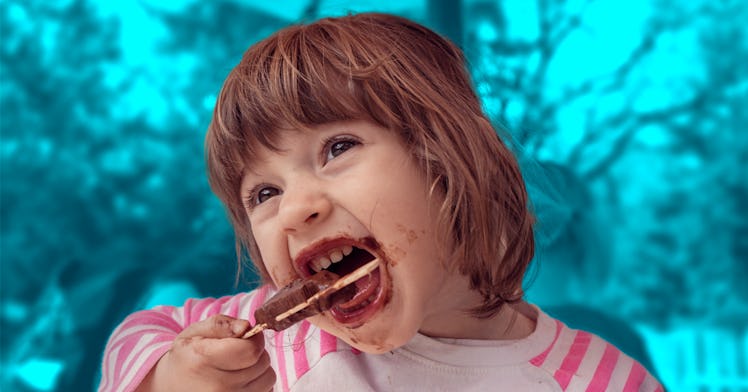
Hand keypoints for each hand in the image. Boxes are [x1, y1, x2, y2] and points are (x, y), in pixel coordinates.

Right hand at [136, 314, 274, 390]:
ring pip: (269, 377)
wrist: (173, 387)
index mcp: (204, 360)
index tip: (245, 336)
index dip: (253, 338)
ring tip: (238, 366)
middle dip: (255, 351)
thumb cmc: (188, 357)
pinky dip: (258, 382)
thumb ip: (221, 324)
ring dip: (259, 368)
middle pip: (262, 362)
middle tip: (238, 351)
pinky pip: (266, 390)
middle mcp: (218, 386)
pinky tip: (240, 379)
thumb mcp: (195, 332)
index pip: (251, 350)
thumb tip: (246, 327)